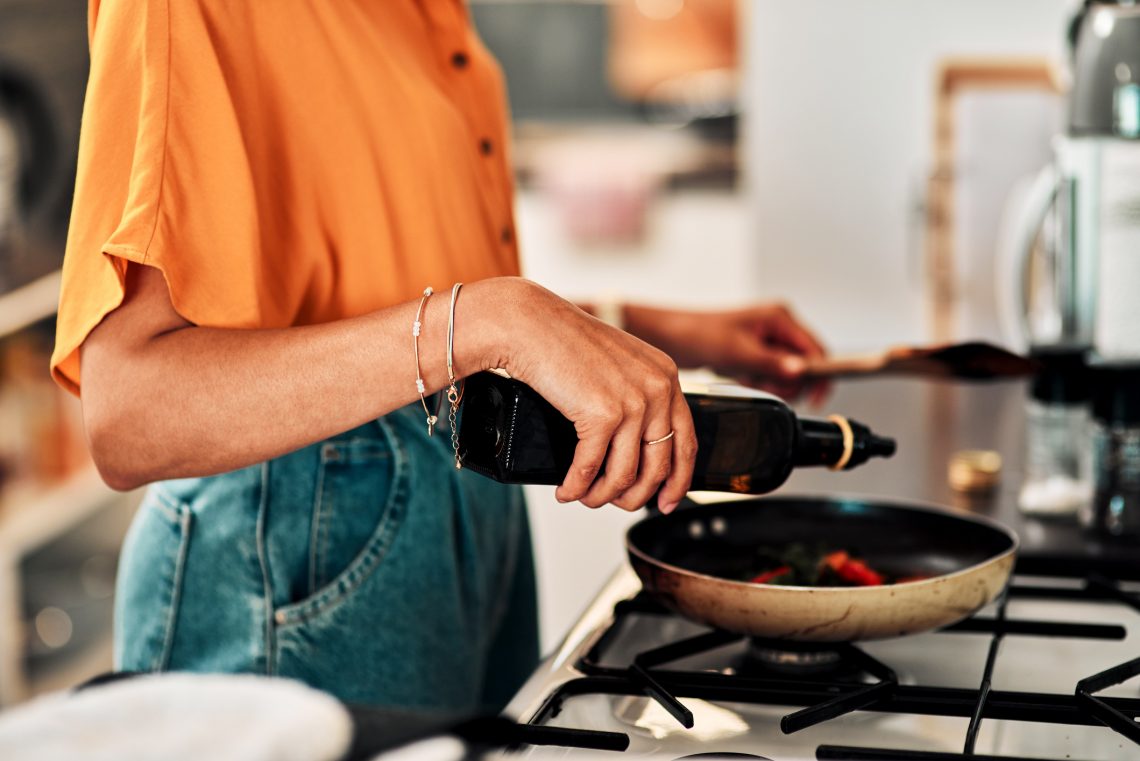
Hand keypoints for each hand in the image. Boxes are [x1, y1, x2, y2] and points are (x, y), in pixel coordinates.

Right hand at [481, 279, 696, 512]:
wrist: (529, 323)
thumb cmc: (563, 340)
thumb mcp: (619, 364)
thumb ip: (637, 396)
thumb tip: (636, 447)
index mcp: (665, 377)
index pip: (686, 442)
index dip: (678, 480)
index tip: (667, 502)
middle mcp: (657, 389)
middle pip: (658, 467)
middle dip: (635, 496)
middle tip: (616, 505)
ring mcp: (633, 403)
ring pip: (624, 475)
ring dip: (602, 496)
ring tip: (585, 497)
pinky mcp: (602, 415)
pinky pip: (591, 468)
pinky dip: (576, 486)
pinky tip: (566, 490)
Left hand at [624, 302, 829, 404]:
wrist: (673, 338)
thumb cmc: (701, 334)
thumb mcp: (738, 353)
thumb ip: (771, 363)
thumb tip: (800, 372)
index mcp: (781, 317)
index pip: (815, 349)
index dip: (819, 374)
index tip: (816, 397)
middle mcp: (779, 326)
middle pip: (804, 364)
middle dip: (788, 381)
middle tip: (764, 382)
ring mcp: (769, 341)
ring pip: (788, 373)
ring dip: (772, 383)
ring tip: (748, 377)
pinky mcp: (758, 353)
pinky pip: (771, 375)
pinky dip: (760, 381)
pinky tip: (741, 375)